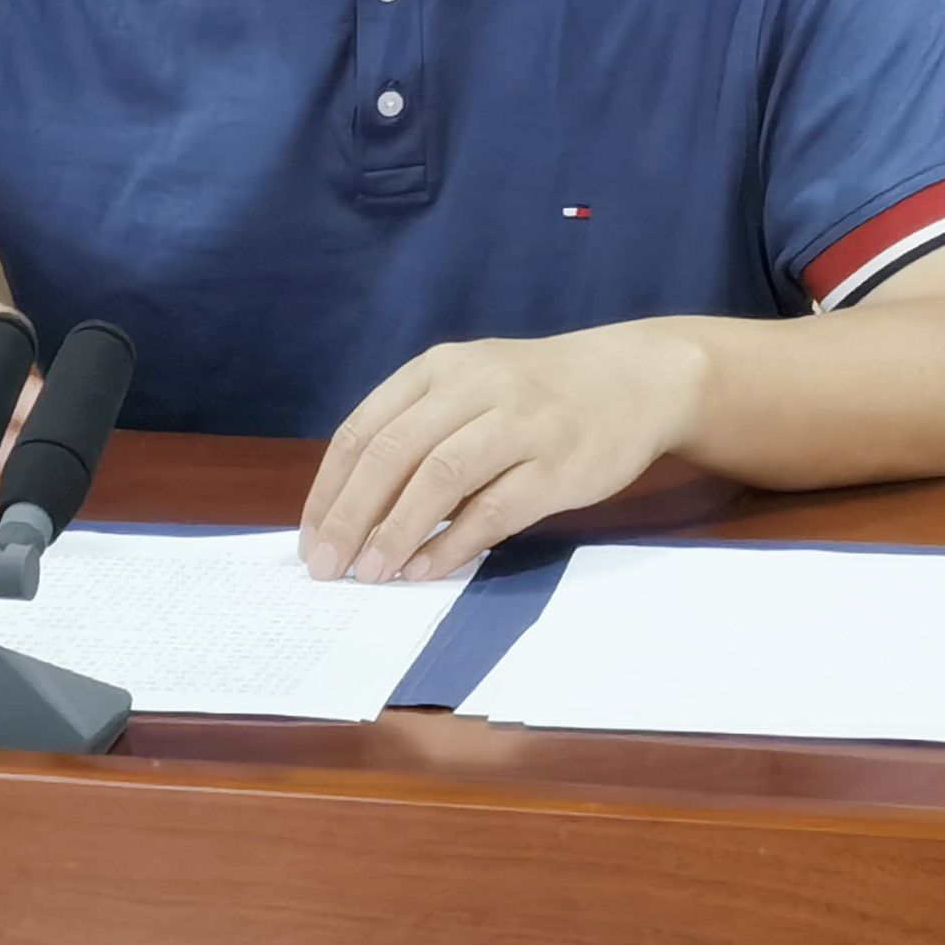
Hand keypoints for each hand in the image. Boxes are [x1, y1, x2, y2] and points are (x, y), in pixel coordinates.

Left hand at [299, 323, 706, 582]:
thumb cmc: (537, 394)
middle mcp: (475, 387)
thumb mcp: (471, 389)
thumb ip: (419, 434)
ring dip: (396, 531)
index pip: (364, 429)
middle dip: (350, 516)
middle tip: (326, 568)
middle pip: (393, 453)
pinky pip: (494, 509)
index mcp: (439, 369)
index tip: (309, 539)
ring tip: (370, 574)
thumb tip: (353, 512)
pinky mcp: (557, 464)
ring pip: (440, 476)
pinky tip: (425, 570)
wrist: (634, 378)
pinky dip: (453, 543)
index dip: (329, 489)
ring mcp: (519, 424)